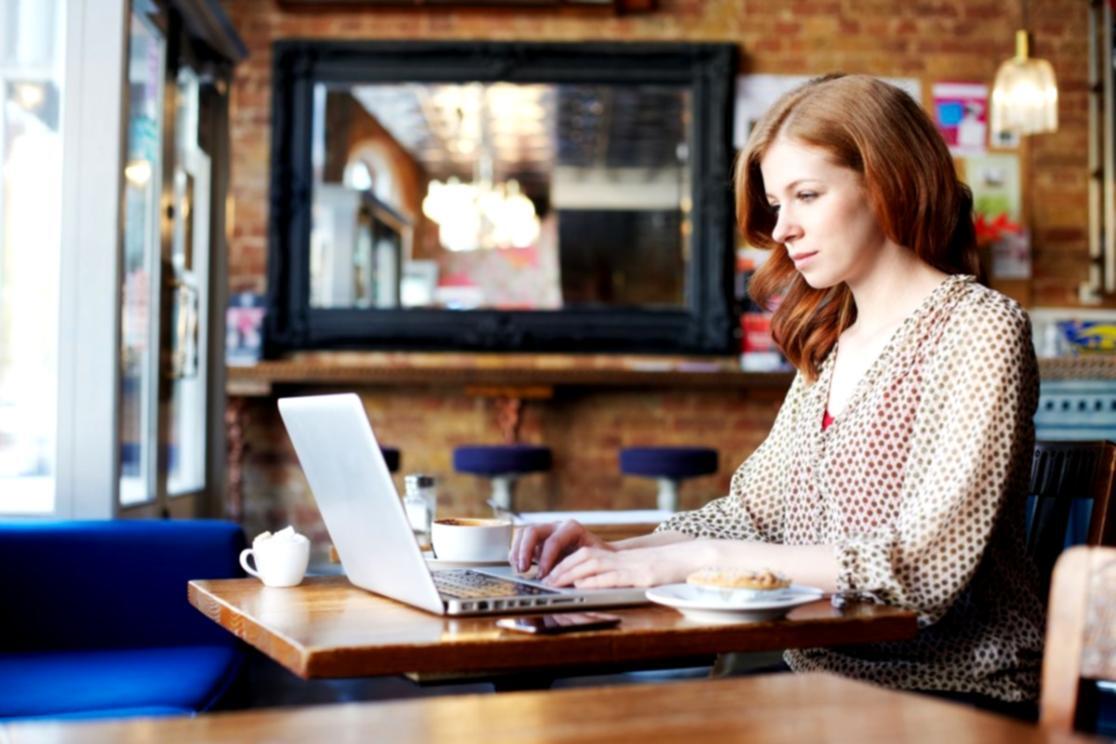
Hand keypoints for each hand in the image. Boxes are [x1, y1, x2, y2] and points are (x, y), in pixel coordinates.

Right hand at [509, 520, 610, 576]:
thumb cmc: (598, 559)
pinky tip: (518, 567)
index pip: (553, 541)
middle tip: (524, 570)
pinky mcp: (538, 540)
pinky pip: (521, 541)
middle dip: (525, 551)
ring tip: (519, 570)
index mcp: (572, 529)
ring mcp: (546, 531)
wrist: (599, 554)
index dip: (546, 559)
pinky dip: (516, 553)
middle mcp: (556, 527)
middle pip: (533, 531)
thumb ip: (578, 570)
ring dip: (518, 551)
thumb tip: (565, 583)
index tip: (543, 576)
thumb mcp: (593, 563)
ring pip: (524, 534)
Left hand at [545, 540, 713, 588]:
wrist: (693, 558)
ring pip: (594, 565)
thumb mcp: (639, 570)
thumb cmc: (668, 568)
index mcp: (620, 558)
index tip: (550, 574)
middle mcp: (622, 559)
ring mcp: (631, 567)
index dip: (566, 563)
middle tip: (546, 579)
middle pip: (584, 558)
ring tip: (556, 582)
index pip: (586, 556)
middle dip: (562, 568)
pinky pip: (614, 576)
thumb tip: (594, 585)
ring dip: (572, 573)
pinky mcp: (641, 576)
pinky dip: (596, 580)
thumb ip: (619, 575)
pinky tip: (582, 584)